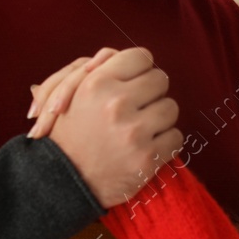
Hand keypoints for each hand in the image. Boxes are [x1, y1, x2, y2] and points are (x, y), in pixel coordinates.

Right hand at [32, 47, 181, 207]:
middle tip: (137, 108)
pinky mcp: (146, 158)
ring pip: (171, 108)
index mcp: (97, 83)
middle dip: (151, 94)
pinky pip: (176, 137)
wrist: (62, 182)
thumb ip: (99, 69)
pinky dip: (165, 143)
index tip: (134, 84)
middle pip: (160, 80)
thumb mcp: (70, 93)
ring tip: (140, 130)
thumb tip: (131, 57)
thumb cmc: (68, 135)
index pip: (141, 57)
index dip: (140, 70)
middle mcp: (116, 103)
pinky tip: (146, 148)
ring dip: (159, 119)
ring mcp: (133, 132)